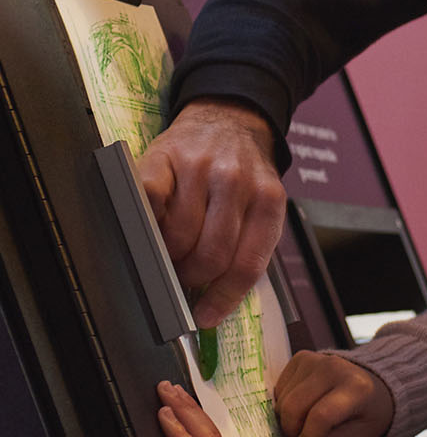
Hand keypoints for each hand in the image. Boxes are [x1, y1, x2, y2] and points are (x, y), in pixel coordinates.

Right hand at [139, 99, 285, 326]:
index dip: (224, 297)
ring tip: (172, 250)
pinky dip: (148, 224)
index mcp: (269, 199)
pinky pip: (149, 204)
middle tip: (184, 277)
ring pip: (179, 236)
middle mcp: (237, 181)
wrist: (228, 119)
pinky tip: (155, 225)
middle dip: (193, 277)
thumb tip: (215, 301)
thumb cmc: (243, 173)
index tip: (206, 316)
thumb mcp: (261, 204)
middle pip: (211, 255)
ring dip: (170, 255)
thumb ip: (247, 244)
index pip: (247, 263)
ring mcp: (200, 166)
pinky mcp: (164, 157)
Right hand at [275, 351, 394, 436]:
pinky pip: (279, 388)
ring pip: (283, 399)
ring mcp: (317, 359)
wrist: (373, 384)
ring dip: (287, 419)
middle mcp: (335, 368)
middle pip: (294, 406)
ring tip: (305, 423)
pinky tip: (302, 406)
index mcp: (356, 388)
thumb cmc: (366, 414)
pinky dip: (284, 403)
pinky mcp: (302, 358)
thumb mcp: (356, 436)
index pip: (321, 415)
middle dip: (292, 431)